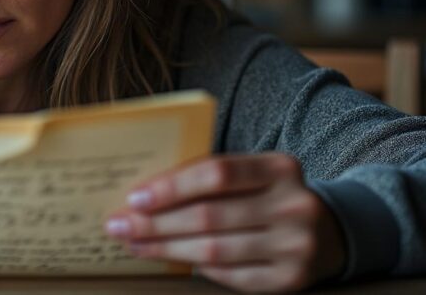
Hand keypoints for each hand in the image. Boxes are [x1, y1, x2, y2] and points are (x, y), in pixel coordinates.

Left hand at [104, 153, 345, 292]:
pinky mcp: (291, 280)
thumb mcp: (253, 175)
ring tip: (133, 243)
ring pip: (214, 250)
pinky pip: (229, 275)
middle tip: (118, 224)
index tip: (134, 198)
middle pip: (209, 215)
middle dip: (155, 222)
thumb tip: (143, 194)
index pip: (217, 173)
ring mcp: (296, 246)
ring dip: (165, 248)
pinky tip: (170, 260)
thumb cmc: (269, 196)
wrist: (330, 231)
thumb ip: (210, 178)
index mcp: (280, 167)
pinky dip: (195, 267)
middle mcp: (294, 206)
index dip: (172, 186)